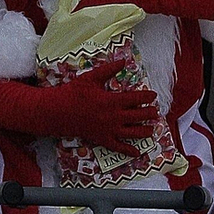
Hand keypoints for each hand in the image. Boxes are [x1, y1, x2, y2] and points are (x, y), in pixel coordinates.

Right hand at [45, 55, 159, 154]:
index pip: (136, 99)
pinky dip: (129, 151)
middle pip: (139, 116)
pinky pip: (119, 148)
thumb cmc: (73, 93)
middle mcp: (114, 117)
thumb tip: (124, 61)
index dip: (147, 97)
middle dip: (150, 114)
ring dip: (145, 131)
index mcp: (112, 101)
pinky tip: (137, 153)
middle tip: (155, 112)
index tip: (153, 96)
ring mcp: (109, 130)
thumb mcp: (91, 78)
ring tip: (151, 129)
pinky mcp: (103, 139)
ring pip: (133, 133)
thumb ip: (109, 70)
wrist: (58, 112)